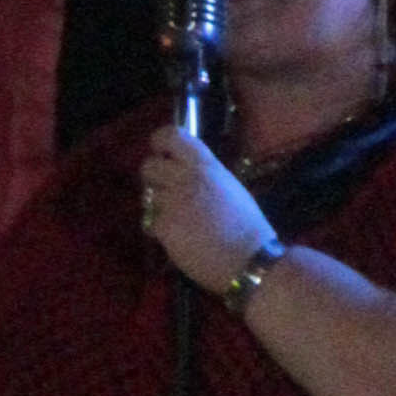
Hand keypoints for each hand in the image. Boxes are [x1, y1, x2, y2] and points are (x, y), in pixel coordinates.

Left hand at [142, 121, 276, 295]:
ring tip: (179, 221)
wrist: (247, 259)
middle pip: (148, 165)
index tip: (162, 152)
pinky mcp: (163, 227)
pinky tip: (179, 239)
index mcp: (205, 164)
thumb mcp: (230, 187)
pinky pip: (152, 223)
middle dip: (153, 178)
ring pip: (149, 197)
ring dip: (160, 207)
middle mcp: (185, 177)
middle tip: (165, 190)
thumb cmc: (247, 225)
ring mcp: (171, 202)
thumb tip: (187, 172)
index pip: (171, 136)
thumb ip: (206, 176)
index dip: (160, 143)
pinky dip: (161, 232)